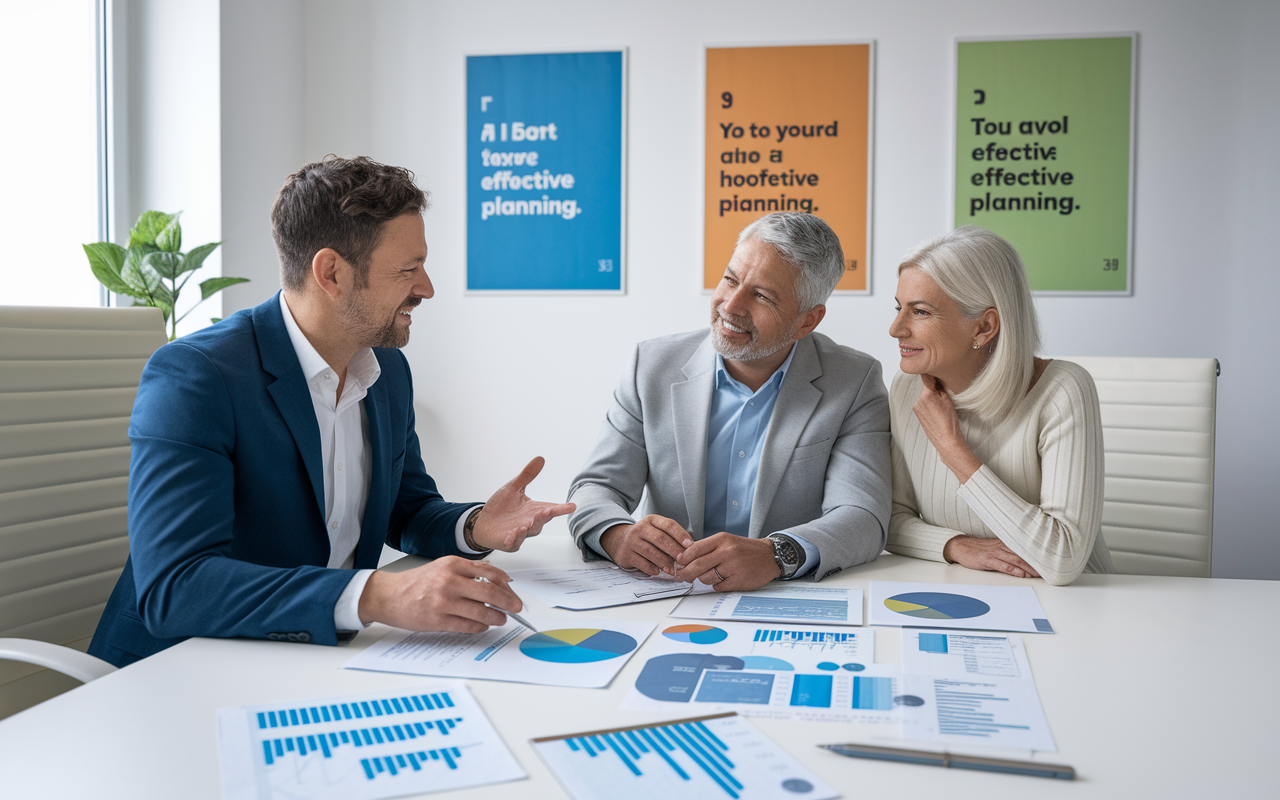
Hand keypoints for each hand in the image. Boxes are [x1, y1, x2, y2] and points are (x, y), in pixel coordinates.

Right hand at [358, 557, 520, 631]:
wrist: (388, 595)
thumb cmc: (416, 582)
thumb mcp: (442, 568)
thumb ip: (467, 572)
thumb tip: (496, 580)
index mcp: (452, 564)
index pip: (489, 572)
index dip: (506, 584)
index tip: (513, 590)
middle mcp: (449, 581)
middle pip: (490, 592)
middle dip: (508, 601)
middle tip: (516, 607)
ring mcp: (443, 601)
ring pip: (481, 611)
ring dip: (496, 617)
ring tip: (501, 619)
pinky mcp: (437, 620)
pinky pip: (468, 625)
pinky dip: (480, 627)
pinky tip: (483, 625)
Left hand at [471, 457, 575, 551]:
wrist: (483, 523)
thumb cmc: (501, 507)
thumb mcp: (514, 487)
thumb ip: (527, 475)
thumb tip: (540, 459)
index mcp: (533, 510)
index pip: (551, 509)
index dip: (562, 508)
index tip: (572, 506)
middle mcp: (530, 522)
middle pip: (542, 520)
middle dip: (545, 516)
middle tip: (549, 511)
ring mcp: (520, 533)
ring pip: (529, 531)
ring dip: (529, 527)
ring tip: (526, 523)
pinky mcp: (509, 542)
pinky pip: (513, 542)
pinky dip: (513, 539)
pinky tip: (512, 535)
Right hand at [600, 515, 692, 575]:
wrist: (619, 540)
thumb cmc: (645, 537)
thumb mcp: (655, 530)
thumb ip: (670, 537)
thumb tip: (689, 550)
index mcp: (652, 520)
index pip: (669, 525)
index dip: (681, 535)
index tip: (691, 545)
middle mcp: (641, 528)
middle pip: (660, 539)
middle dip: (674, 550)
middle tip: (683, 560)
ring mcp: (632, 541)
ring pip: (651, 552)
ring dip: (663, 562)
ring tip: (672, 570)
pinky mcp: (626, 554)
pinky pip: (641, 562)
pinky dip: (651, 568)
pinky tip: (658, 572)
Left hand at [675, 532, 779, 591]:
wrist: (769, 556)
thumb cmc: (745, 549)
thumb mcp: (726, 541)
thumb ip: (707, 548)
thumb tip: (685, 557)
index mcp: (722, 539)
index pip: (695, 549)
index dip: (683, 558)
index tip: (678, 563)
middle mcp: (728, 551)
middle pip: (697, 565)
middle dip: (686, 573)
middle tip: (682, 576)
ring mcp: (734, 567)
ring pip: (706, 578)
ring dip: (705, 579)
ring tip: (713, 574)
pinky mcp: (739, 580)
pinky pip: (718, 587)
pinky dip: (717, 585)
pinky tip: (724, 579)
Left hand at [914, 374, 981, 481]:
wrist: (945, 440)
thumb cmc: (950, 422)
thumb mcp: (948, 400)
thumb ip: (940, 387)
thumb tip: (936, 377)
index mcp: (926, 395)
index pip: (926, 376)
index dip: (931, 371)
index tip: (933, 364)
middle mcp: (918, 400)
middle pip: (927, 387)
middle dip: (935, 387)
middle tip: (945, 393)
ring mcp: (916, 407)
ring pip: (925, 395)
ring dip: (932, 396)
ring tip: (942, 406)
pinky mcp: (917, 413)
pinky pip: (923, 403)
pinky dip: (930, 403)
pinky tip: (937, 411)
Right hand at [944, 535, 1041, 578]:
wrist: (960, 546)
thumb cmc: (977, 549)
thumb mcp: (994, 547)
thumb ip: (1008, 551)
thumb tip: (1021, 558)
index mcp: (1005, 543)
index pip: (1025, 549)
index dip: (1037, 555)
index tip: (1048, 561)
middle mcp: (1002, 547)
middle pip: (1024, 555)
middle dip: (1037, 563)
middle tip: (1049, 569)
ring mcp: (995, 553)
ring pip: (1016, 561)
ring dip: (1029, 568)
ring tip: (1040, 574)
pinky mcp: (988, 560)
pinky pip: (1004, 566)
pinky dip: (1015, 570)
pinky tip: (1022, 574)